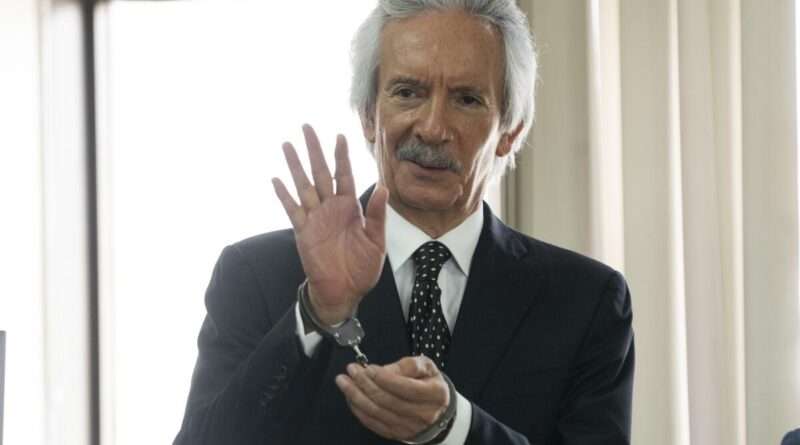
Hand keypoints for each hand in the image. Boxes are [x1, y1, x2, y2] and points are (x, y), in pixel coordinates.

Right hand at [272, 124, 388, 325]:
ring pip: (304, 186)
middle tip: (306, 127)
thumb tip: (384, 187)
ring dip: (295, 166)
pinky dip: (284, 195)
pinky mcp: (303, 231)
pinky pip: (293, 210)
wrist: (345, 292)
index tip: (339, 136)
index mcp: (350, 207)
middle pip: (321, 173)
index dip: (341, 156)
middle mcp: (331, 208)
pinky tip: (277, 180)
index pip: (345, 175)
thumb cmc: (362, 268)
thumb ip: (377, 214)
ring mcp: (315, 218)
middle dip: (314, 150)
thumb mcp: (376, 240)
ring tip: (287, 145)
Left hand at [335, 356, 450, 440]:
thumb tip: (383, 370)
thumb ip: (408, 365)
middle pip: (388, 400)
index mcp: (435, 393)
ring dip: (356, 395)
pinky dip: (358, 409)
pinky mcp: (396, 433)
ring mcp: (408, 426)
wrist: (436, 409)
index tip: (369, 368)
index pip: (406, 388)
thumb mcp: (426, 367)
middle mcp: (423, 413)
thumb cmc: (429, 384)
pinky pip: (373, 422)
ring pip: (377, 412)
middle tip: (351, 370)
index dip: (385, 378)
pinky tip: (350, 397)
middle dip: (365, 383)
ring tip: (344, 381)